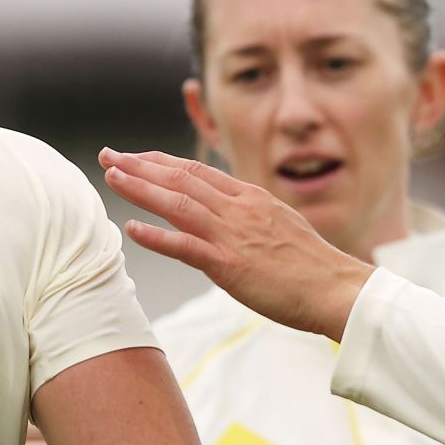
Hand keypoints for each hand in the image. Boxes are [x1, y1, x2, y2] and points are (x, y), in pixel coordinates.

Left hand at [99, 149, 370, 339]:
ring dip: (140, 189)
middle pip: (181, 179)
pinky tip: (131, 229)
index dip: (160, 162)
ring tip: (111, 178)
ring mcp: (233, 235)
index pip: (197, 171)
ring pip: (178, 204)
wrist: (336, 288)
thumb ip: (250, 217)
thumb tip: (230, 215)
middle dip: (140, 166)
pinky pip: (185, 247)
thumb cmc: (312, 266)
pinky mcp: (230, 265)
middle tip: (107, 155)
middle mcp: (239, 209)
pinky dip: (156, 236)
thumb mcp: (280, 226)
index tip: (134, 157)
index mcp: (251, 198)